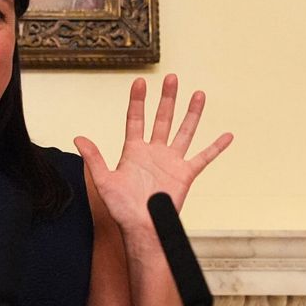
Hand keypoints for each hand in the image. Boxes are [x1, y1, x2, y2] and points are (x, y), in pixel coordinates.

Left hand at [74, 75, 232, 231]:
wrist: (141, 227)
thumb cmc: (122, 208)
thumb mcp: (104, 181)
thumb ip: (94, 158)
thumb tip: (78, 138)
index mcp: (134, 151)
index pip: (136, 119)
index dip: (137, 101)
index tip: (140, 82)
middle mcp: (154, 152)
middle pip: (163, 119)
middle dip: (167, 99)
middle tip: (172, 79)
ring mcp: (171, 162)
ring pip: (184, 132)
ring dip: (192, 114)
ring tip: (198, 94)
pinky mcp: (185, 174)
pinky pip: (204, 158)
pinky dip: (216, 147)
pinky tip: (227, 135)